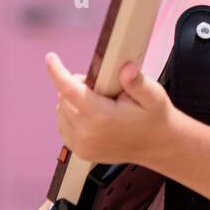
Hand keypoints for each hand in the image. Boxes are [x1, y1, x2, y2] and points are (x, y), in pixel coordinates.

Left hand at [46, 52, 175, 167]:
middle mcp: (88, 134)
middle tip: (100, 86)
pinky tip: (90, 113)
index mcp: (102, 117)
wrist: (158, 145)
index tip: (51, 58)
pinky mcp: (81, 151)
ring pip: (61, 111)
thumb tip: (126, 69)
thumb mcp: (153, 95)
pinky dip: (71, 115)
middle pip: (64, 98)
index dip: (57, 72)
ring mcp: (82, 145)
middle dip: (76, 85)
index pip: (70, 91)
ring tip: (97, 100)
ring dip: (72, 100)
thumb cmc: (154, 117)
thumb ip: (137, 82)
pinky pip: (63, 126)